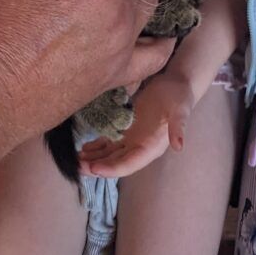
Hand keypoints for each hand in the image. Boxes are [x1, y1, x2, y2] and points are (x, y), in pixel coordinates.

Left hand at [78, 66, 194, 177]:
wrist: (176, 85)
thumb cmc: (179, 97)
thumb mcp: (180, 110)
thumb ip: (179, 127)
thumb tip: (179, 146)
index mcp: (151, 148)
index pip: (129, 164)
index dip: (111, 168)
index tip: (94, 169)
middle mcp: (140, 148)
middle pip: (115, 163)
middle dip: (96, 167)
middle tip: (77, 167)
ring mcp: (132, 140)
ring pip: (109, 155)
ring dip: (93, 160)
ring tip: (75, 161)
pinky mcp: (126, 130)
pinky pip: (109, 143)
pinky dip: (96, 148)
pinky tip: (83, 148)